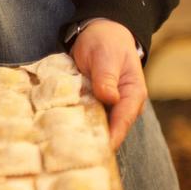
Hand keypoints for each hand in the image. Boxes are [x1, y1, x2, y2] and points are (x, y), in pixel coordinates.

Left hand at [69, 19, 145, 149]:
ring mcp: (105, 105)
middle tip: (74, 157)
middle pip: (109, 129)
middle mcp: (120, 105)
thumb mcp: (107, 56)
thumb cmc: (107, 42)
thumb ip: (107, 77)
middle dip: (94, 142)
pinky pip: (83, 117)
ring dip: (81, 135)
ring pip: (95, 125)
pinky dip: (73, 124)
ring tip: (64, 150)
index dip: (111, 138)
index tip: (98, 152)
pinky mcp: (90, 103)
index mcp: (132, 95)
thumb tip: (110, 99)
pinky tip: (58, 133)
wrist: (98, 32)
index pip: (123, 121)